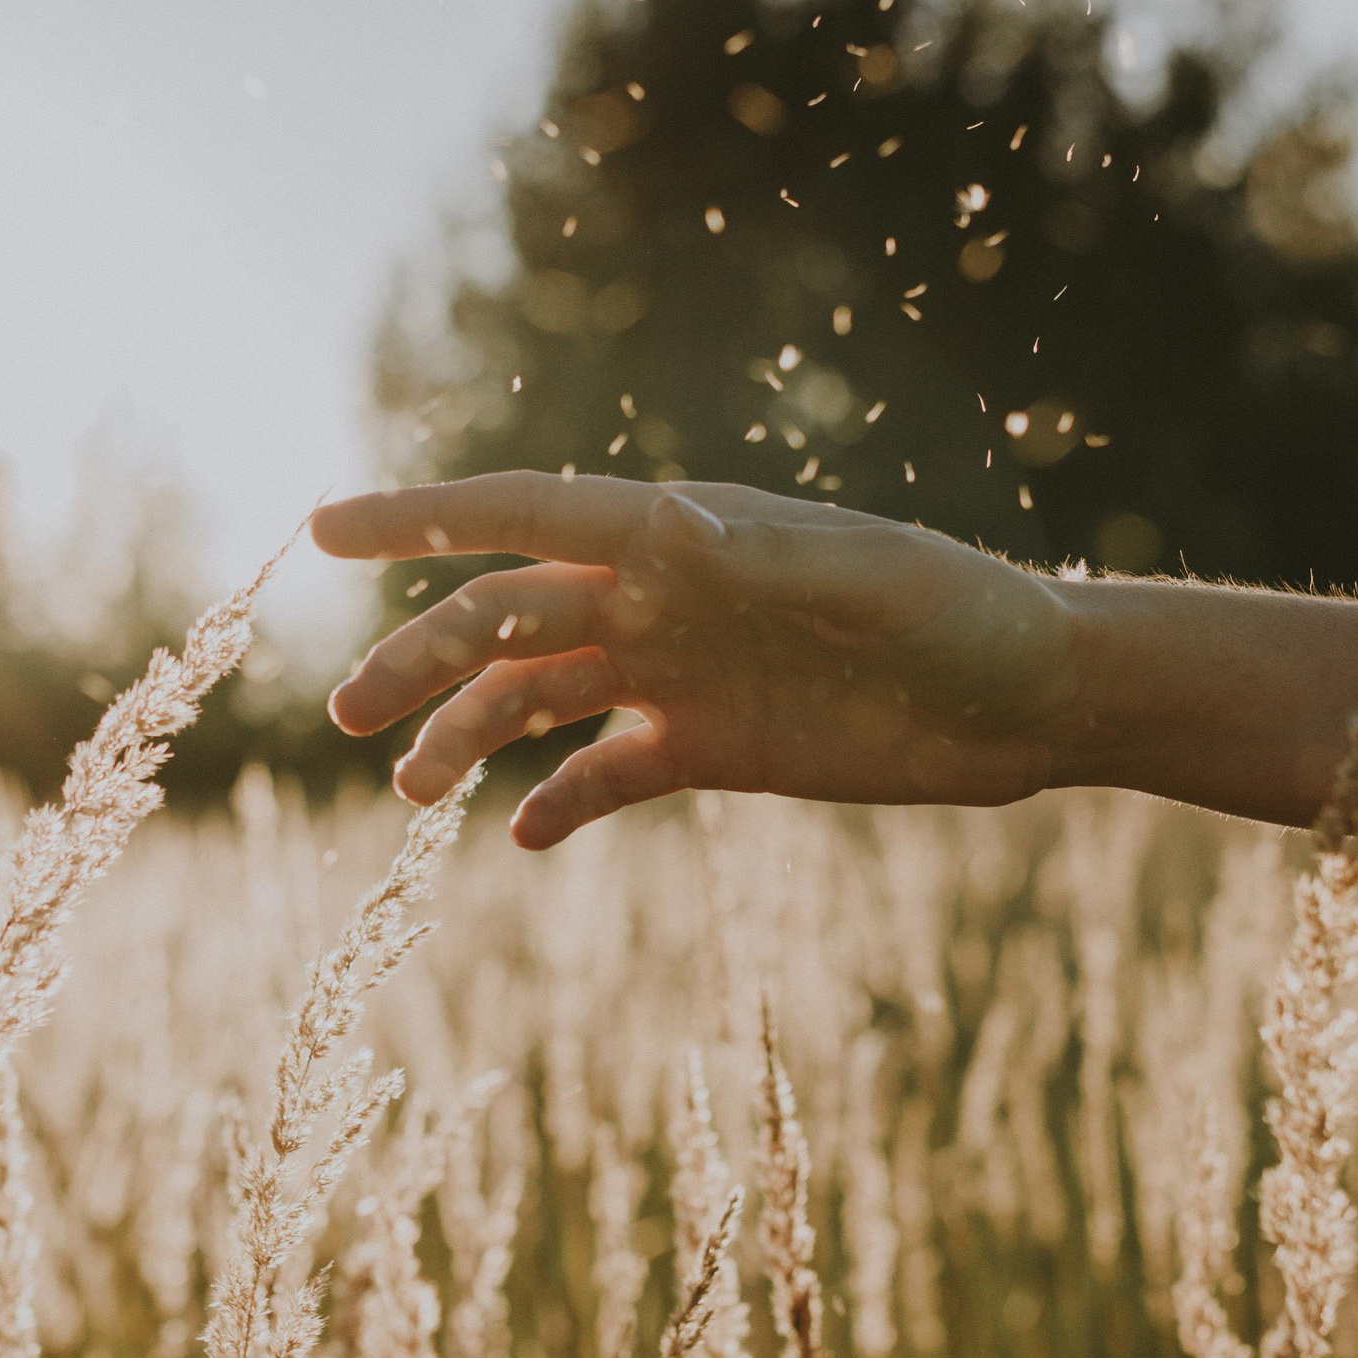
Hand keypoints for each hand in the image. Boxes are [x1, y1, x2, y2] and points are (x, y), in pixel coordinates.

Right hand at [311, 472, 1082, 848]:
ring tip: (410, 793)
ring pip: (536, 699)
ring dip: (467, 736)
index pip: (526, 517)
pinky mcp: (709, 747)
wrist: (1035, 704)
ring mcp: (678, 675)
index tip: (323, 529)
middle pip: (505, 619)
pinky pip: (605, 774)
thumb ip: (767, 556)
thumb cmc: (966, 617)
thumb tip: (664, 522)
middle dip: (419, 657)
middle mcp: (661, 599)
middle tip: (348, 715)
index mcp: (681, 539)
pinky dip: (559, 803)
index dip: (422, 520)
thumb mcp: (874, 583)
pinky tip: (522, 840)